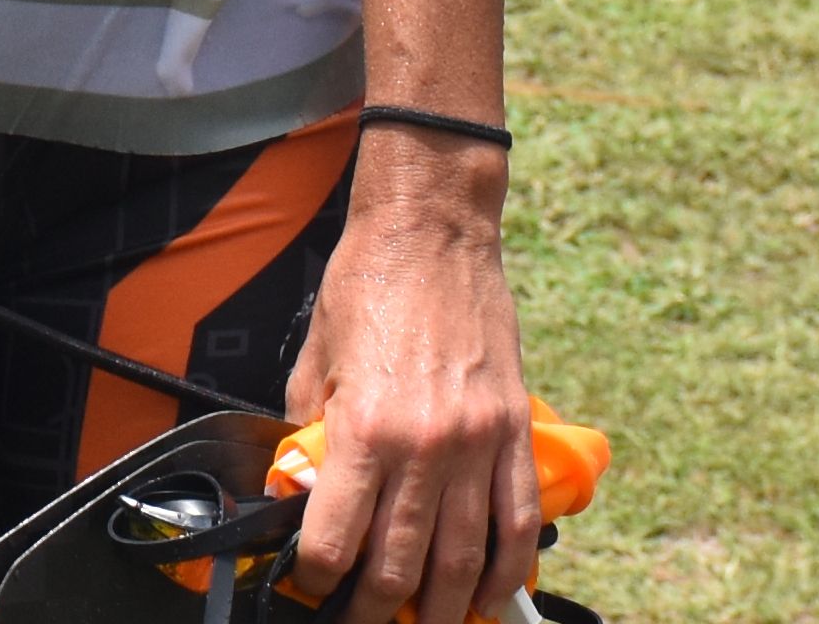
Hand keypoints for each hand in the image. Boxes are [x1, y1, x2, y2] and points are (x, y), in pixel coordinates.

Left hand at [278, 144, 537, 623]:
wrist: (431, 232)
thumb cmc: (367, 286)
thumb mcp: (313, 361)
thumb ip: (307, 435)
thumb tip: (301, 492)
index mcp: (363, 429)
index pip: (335, 542)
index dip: (316, 581)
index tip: (309, 590)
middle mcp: (423, 447)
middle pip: (400, 566)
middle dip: (375, 611)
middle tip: (361, 622)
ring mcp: (476, 444)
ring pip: (464, 560)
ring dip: (443, 608)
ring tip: (425, 623)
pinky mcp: (512, 433)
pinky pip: (517, 522)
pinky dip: (507, 571)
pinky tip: (489, 596)